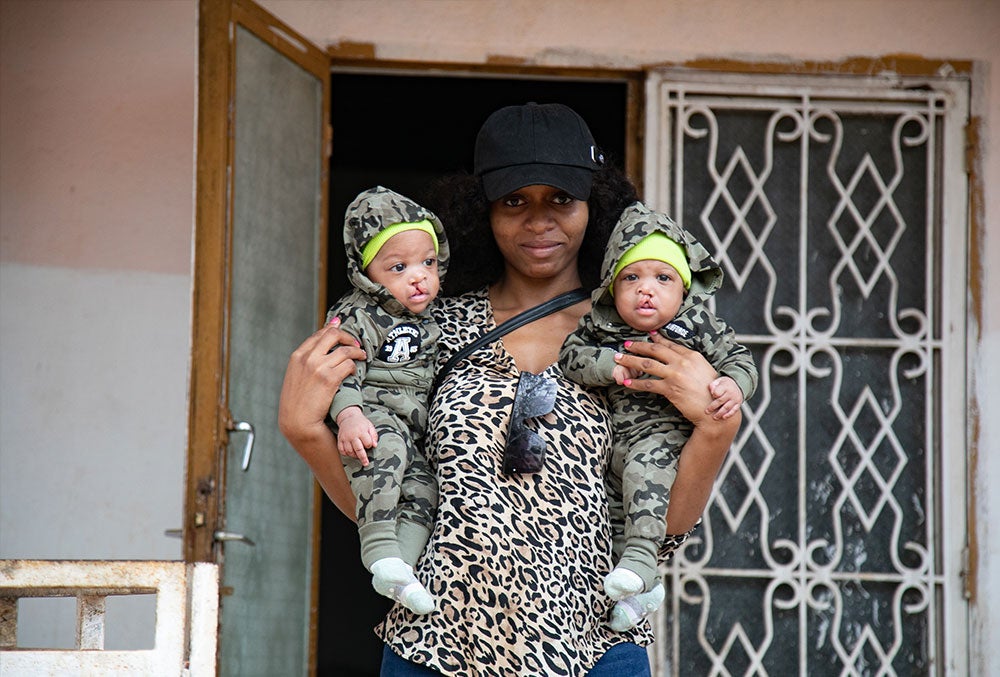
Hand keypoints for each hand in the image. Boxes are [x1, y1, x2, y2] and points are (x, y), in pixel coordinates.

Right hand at [278, 317, 366, 447]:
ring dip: (357, 352)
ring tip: (362, 356)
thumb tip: (319, 350)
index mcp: (297, 356)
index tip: (342, 327)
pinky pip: (349, 365)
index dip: (333, 328)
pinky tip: (354, 372)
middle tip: (356, 344)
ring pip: (345, 350)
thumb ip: (306, 361)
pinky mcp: (329, 379)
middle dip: (348, 336)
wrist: (297, 422)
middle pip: (333, 335)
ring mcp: (318, 368)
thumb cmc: (298, 401)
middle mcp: (307, 358)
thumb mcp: (295, 376)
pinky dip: (354, 367)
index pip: (319, 334)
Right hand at [335, 406, 376, 465]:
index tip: (369, 444)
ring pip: (349, 451)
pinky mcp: (340, 440)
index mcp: (362, 431)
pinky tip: (350, 453)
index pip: (367, 443)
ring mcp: (345, 438)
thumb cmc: (361, 422)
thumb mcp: (370, 426)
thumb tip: (375, 445)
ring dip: (354, 456)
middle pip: (358, 449)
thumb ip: (374, 435)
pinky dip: (345, 454)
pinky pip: (341, 450)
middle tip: (366, 463)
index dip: (369, 445)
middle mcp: (353, 435)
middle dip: (363, 458)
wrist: (348, 417)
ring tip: (358, 456)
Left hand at [614, 333, 719, 424]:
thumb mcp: (703, 370)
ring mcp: (675, 375)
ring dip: (630, 361)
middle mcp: (682, 362)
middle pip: (655, 350)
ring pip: (647, 364)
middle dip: (638, 346)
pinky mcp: (670, 389)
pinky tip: (626, 382)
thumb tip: (678, 358)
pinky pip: (647, 384)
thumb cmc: (711, 392)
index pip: (669, 344)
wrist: (714, 409)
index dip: (656, 339)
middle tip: (626, 344)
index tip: (647, 335)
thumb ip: (690, 362)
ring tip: (619, 359)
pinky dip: (635, 383)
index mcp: (692, 356)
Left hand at [707, 376, 743, 419]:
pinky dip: (729, 414)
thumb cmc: (724, 384)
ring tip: (714, 417)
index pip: (717, 392)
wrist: (737, 385)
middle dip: (712, 407)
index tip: (712, 396)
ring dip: (720, 413)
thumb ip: (713, 385)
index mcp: (725, 386)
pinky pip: (734, 410)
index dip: (713, 395)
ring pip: (727, 407)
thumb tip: (712, 392)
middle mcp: (731, 393)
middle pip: (720, 401)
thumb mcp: (718, 381)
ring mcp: (735, 399)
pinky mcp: (738, 404)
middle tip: (706, 412)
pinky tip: (723, 417)